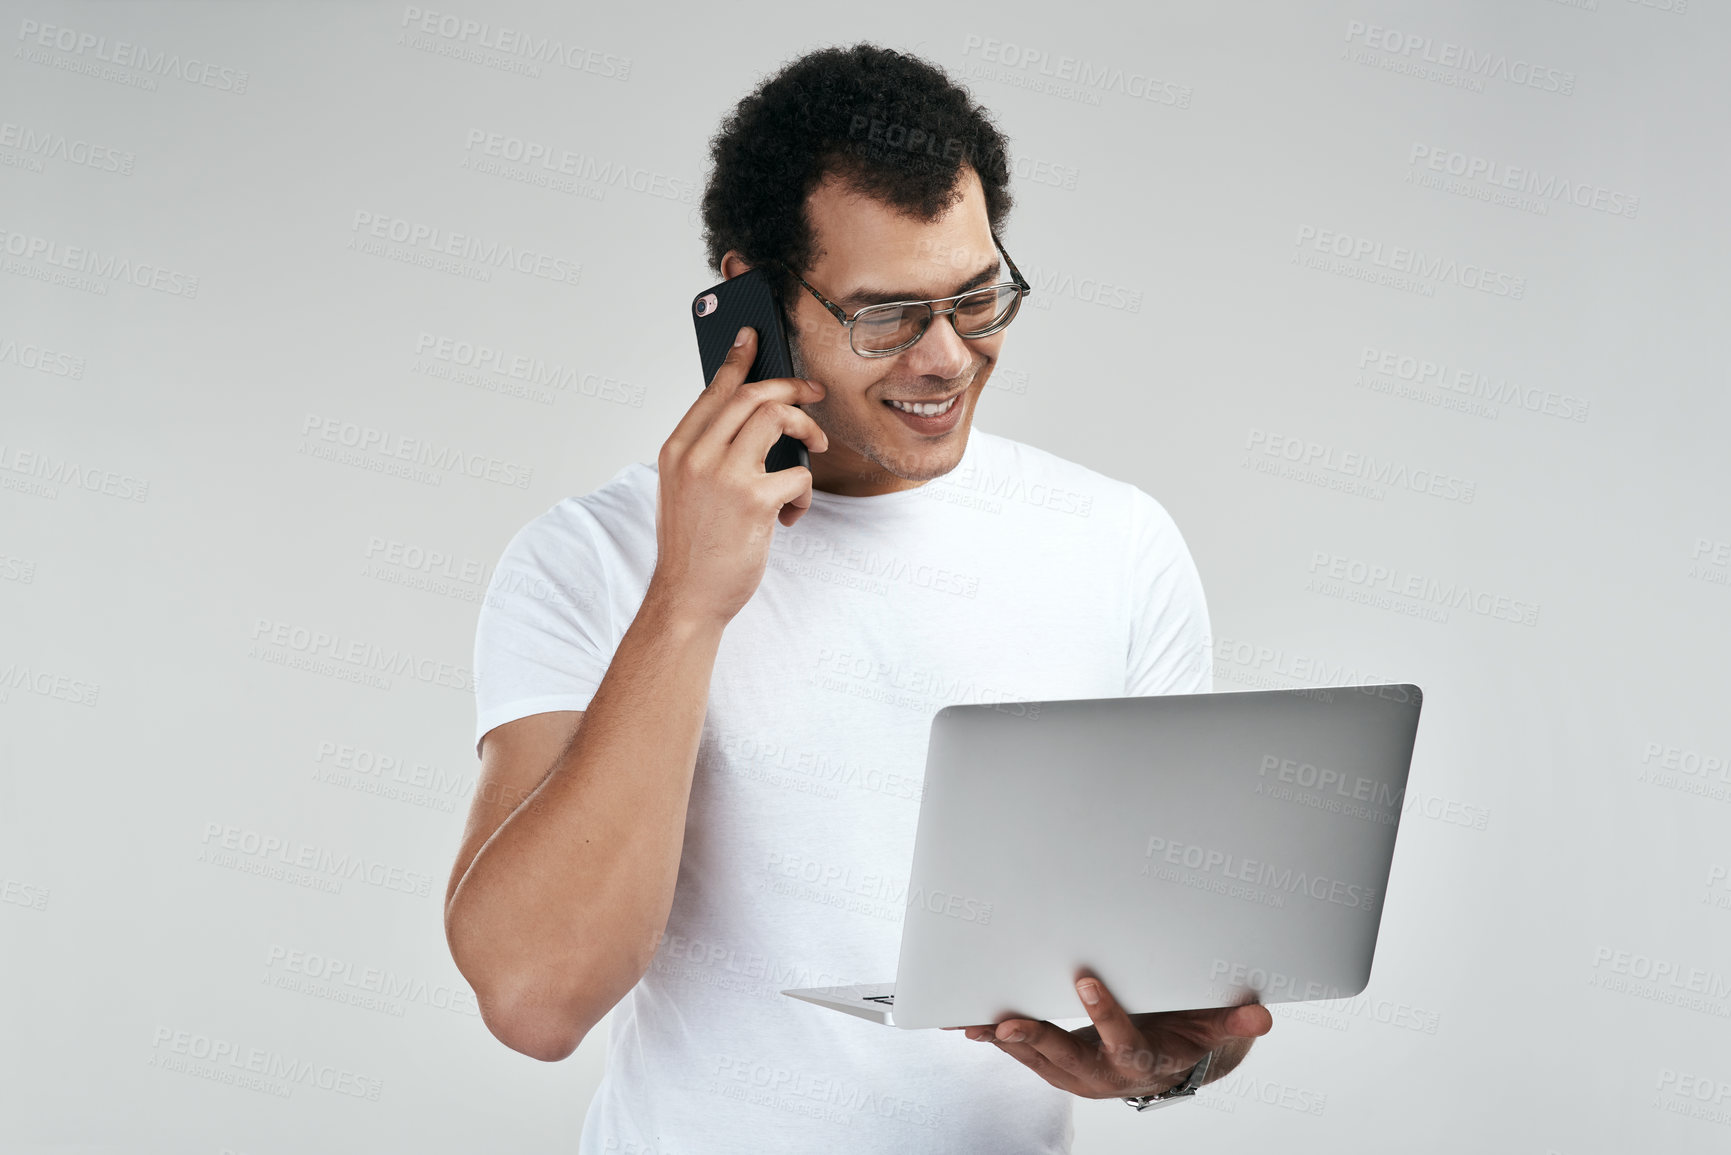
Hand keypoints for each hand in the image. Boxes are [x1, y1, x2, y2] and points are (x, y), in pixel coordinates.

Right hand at [650, 325, 827, 626]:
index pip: (713, 391)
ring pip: (776, 418)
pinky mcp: (754, 500)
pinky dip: (804, 491)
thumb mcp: (684, 490)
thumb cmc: (692, 548)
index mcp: (676, 450)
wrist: (687, 597)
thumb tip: (753, 422)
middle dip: (791, 387)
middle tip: (814, 394)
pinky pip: (799, 473)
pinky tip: (791, 514)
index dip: (737, 360)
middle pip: (752, 395)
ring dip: (806, 428)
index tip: (754, 338)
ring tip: (814, 446)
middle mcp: (696, 455)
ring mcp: (724, 475)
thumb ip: (707, 454)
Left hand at [941, 974, 1272, 1098]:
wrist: (1166, 1065)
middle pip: (1069, 1059)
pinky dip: (999, 1041)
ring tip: (976, 1023)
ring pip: (1039, 1061)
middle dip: (1037, 1041)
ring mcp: (1078, 1075)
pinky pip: (1024, 1057)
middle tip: (1007, 1022)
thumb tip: (1262, 1018)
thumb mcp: (1210, 1030)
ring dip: (1007, 1043)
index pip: (1125, 1041)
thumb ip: (1231, 1023)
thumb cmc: (1184, 1035)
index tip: (1086, 980)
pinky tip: (970, 1024)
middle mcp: (1107, 1075)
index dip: (1106, 1015)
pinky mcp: (1057, 1068)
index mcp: (1145, 1062)